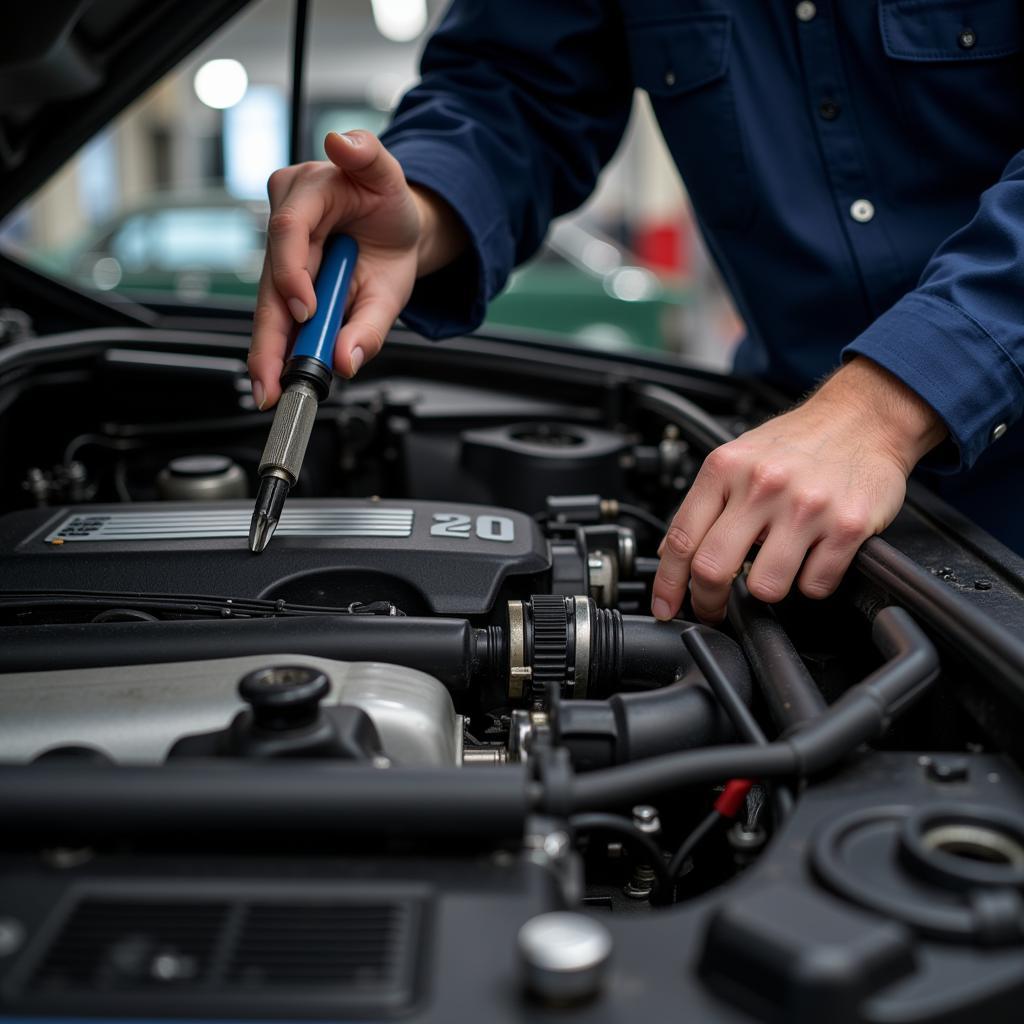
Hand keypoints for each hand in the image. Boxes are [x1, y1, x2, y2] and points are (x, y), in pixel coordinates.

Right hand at [247, 130, 466, 409]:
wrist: (397, 221)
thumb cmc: (395, 225)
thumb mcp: (401, 267)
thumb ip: (375, 316)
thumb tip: (347, 359)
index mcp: (320, 184)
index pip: (289, 226)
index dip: (292, 272)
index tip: (306, 310)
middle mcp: (288, 203)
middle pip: (269, 274)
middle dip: (270, 334)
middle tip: (271, 381)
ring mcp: (278, 232)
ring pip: (268, 296)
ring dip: (270, 347)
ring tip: (271, 390)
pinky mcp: (277, 260)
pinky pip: (276, 305)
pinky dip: (277, 344)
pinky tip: (272, 378)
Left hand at [651, 357, 946, 622]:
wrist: (863, 417)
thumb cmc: (799, 441)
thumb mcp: (737, 458)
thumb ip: (705, 502)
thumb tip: (672, 549)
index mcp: (726, 468)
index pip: (681, 538)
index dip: (668, 583)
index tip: (666, 606)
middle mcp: (762, 485)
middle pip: (713, 569)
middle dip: (708, 601)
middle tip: (713, 608)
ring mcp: (805, 507)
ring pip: (765, 587)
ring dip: (766, 590)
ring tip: (775, 568)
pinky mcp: (847, 526)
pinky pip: (815, 585)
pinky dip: (812, 583)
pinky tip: (813, 559)